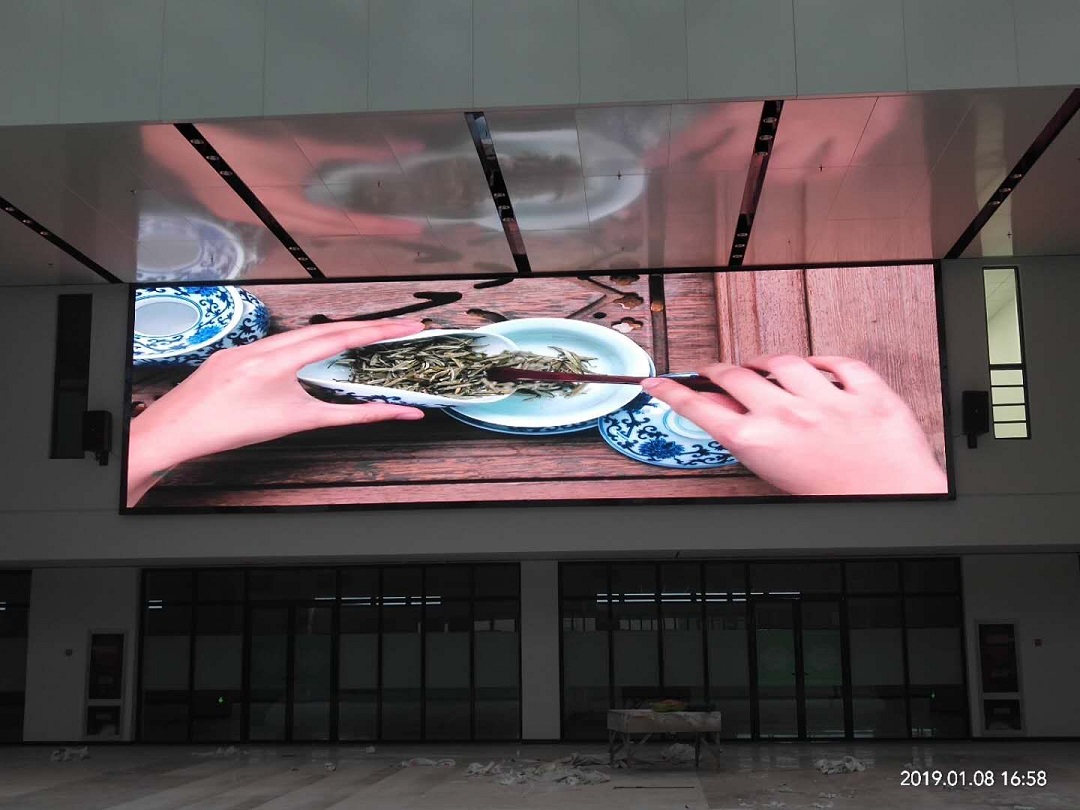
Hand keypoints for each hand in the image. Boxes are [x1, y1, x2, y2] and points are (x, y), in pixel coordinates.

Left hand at [126, 319, 426, 506]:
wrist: (176, 432)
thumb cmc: (233, 429)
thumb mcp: (298, 422)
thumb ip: (350, 416)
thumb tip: (395, 414)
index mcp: (281, 359)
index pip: (341, 338)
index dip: (379, 330)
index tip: (407, 326)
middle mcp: (264, 345)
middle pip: (326, 328)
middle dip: (365, 327)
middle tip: (399, 327)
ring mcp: (247, 347)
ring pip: (300, 332)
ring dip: (336, 333)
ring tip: (366, 336)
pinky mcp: (233, 354)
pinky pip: (278, 341)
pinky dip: (304, 343)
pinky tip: (314, 352)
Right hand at [642, 355, 946, 495]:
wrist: (892, 507)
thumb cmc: (833, 501)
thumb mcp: (772, 474)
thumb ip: (747, 438)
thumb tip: (724, 411)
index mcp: (759, 441)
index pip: (701, 407)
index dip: (673, 391)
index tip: (658, 382)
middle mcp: (789, 415)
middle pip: (737, 376)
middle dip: (718, 370)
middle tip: (714, 371)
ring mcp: (829, 400)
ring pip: (785, 362)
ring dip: (767, 361)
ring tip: (764, 365)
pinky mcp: (867, 392)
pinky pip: (840, 362)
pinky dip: (825, 362)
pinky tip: (818, 366)